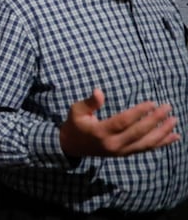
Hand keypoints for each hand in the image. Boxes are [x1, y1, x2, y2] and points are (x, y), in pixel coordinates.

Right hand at [59, 88, 179, 156]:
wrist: (72, 146)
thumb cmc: (75, 124)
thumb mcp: (76, 110)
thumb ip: (89, 102)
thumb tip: (99, 92)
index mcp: (100, 132)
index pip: (124, 122)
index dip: (139, 112)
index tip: (151, 102)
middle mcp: (113, 144)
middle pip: (139, 132)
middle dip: (155, 120)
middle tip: (167, 107)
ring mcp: (120, 151)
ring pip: (146, 143)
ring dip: (162, 132)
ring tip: (174, 120)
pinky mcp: (125, 153)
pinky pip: (146, 148)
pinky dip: (161, 143)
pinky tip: (174, 136)